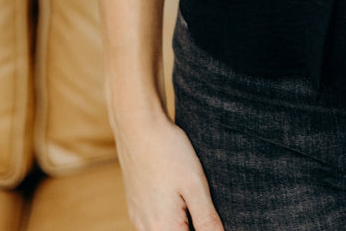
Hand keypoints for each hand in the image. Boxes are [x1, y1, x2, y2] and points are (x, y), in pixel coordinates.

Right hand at [112, 109, 224, 230]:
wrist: (138, 125)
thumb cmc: (168, 152)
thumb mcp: (195, 185)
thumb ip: (207, 219)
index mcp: (163, 228)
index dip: (206, 228)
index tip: (210, 214)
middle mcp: (146, 228)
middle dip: (194, 224)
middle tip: (202, 202)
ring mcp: (138, 217)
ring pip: (165, 229)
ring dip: (180, 221)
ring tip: (191, 196)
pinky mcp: (135, 204)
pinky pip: (154, 221)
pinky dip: (168, 215)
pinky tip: (178, 194)